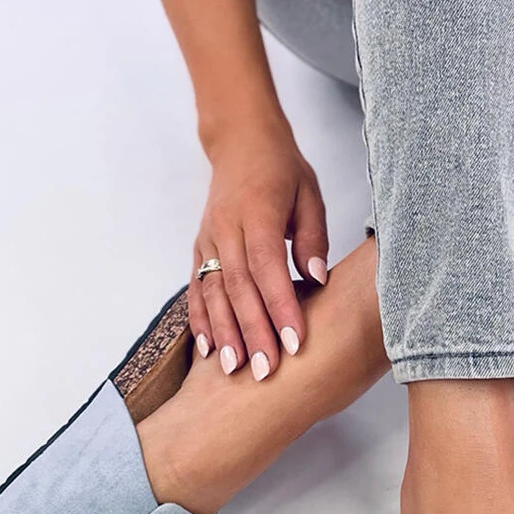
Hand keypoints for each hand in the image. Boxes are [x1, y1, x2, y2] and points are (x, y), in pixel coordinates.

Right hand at [189, 118, 328, 379]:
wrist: (240, 142)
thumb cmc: (281, 170)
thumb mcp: (309, 194)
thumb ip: (312, 237)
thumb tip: (317, 279)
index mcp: (258, 212)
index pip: (268, 266)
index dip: (280, 306)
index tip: (294, 342)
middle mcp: (227, 228)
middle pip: (239, 287)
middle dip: (253, 332)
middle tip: (267, 371)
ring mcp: (208, 239)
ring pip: (213, 292)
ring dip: (224, 333)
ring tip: (235, 369)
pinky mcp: (198, 249)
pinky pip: (196, 289)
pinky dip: (200, 320)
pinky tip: (208, 350)